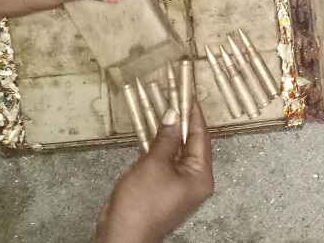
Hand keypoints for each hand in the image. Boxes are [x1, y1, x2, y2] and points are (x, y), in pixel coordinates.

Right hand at [94, 102, 214, 242]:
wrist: (121, 235)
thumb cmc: (142, 203)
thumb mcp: (155, 165)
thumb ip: (166, 138)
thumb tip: (174, 114)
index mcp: (201, 176)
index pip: (202, 137)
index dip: (194, 114)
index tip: (188, 94)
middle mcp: (194, 179)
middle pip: (191, 143)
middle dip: (181, 121)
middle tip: (174, 96)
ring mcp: (177, 184)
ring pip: (175, 150)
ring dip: (167, 131)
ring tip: (161, 106)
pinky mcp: (161, 186)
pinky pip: (163, 160)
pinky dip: (156, 145)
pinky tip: (149, 129)